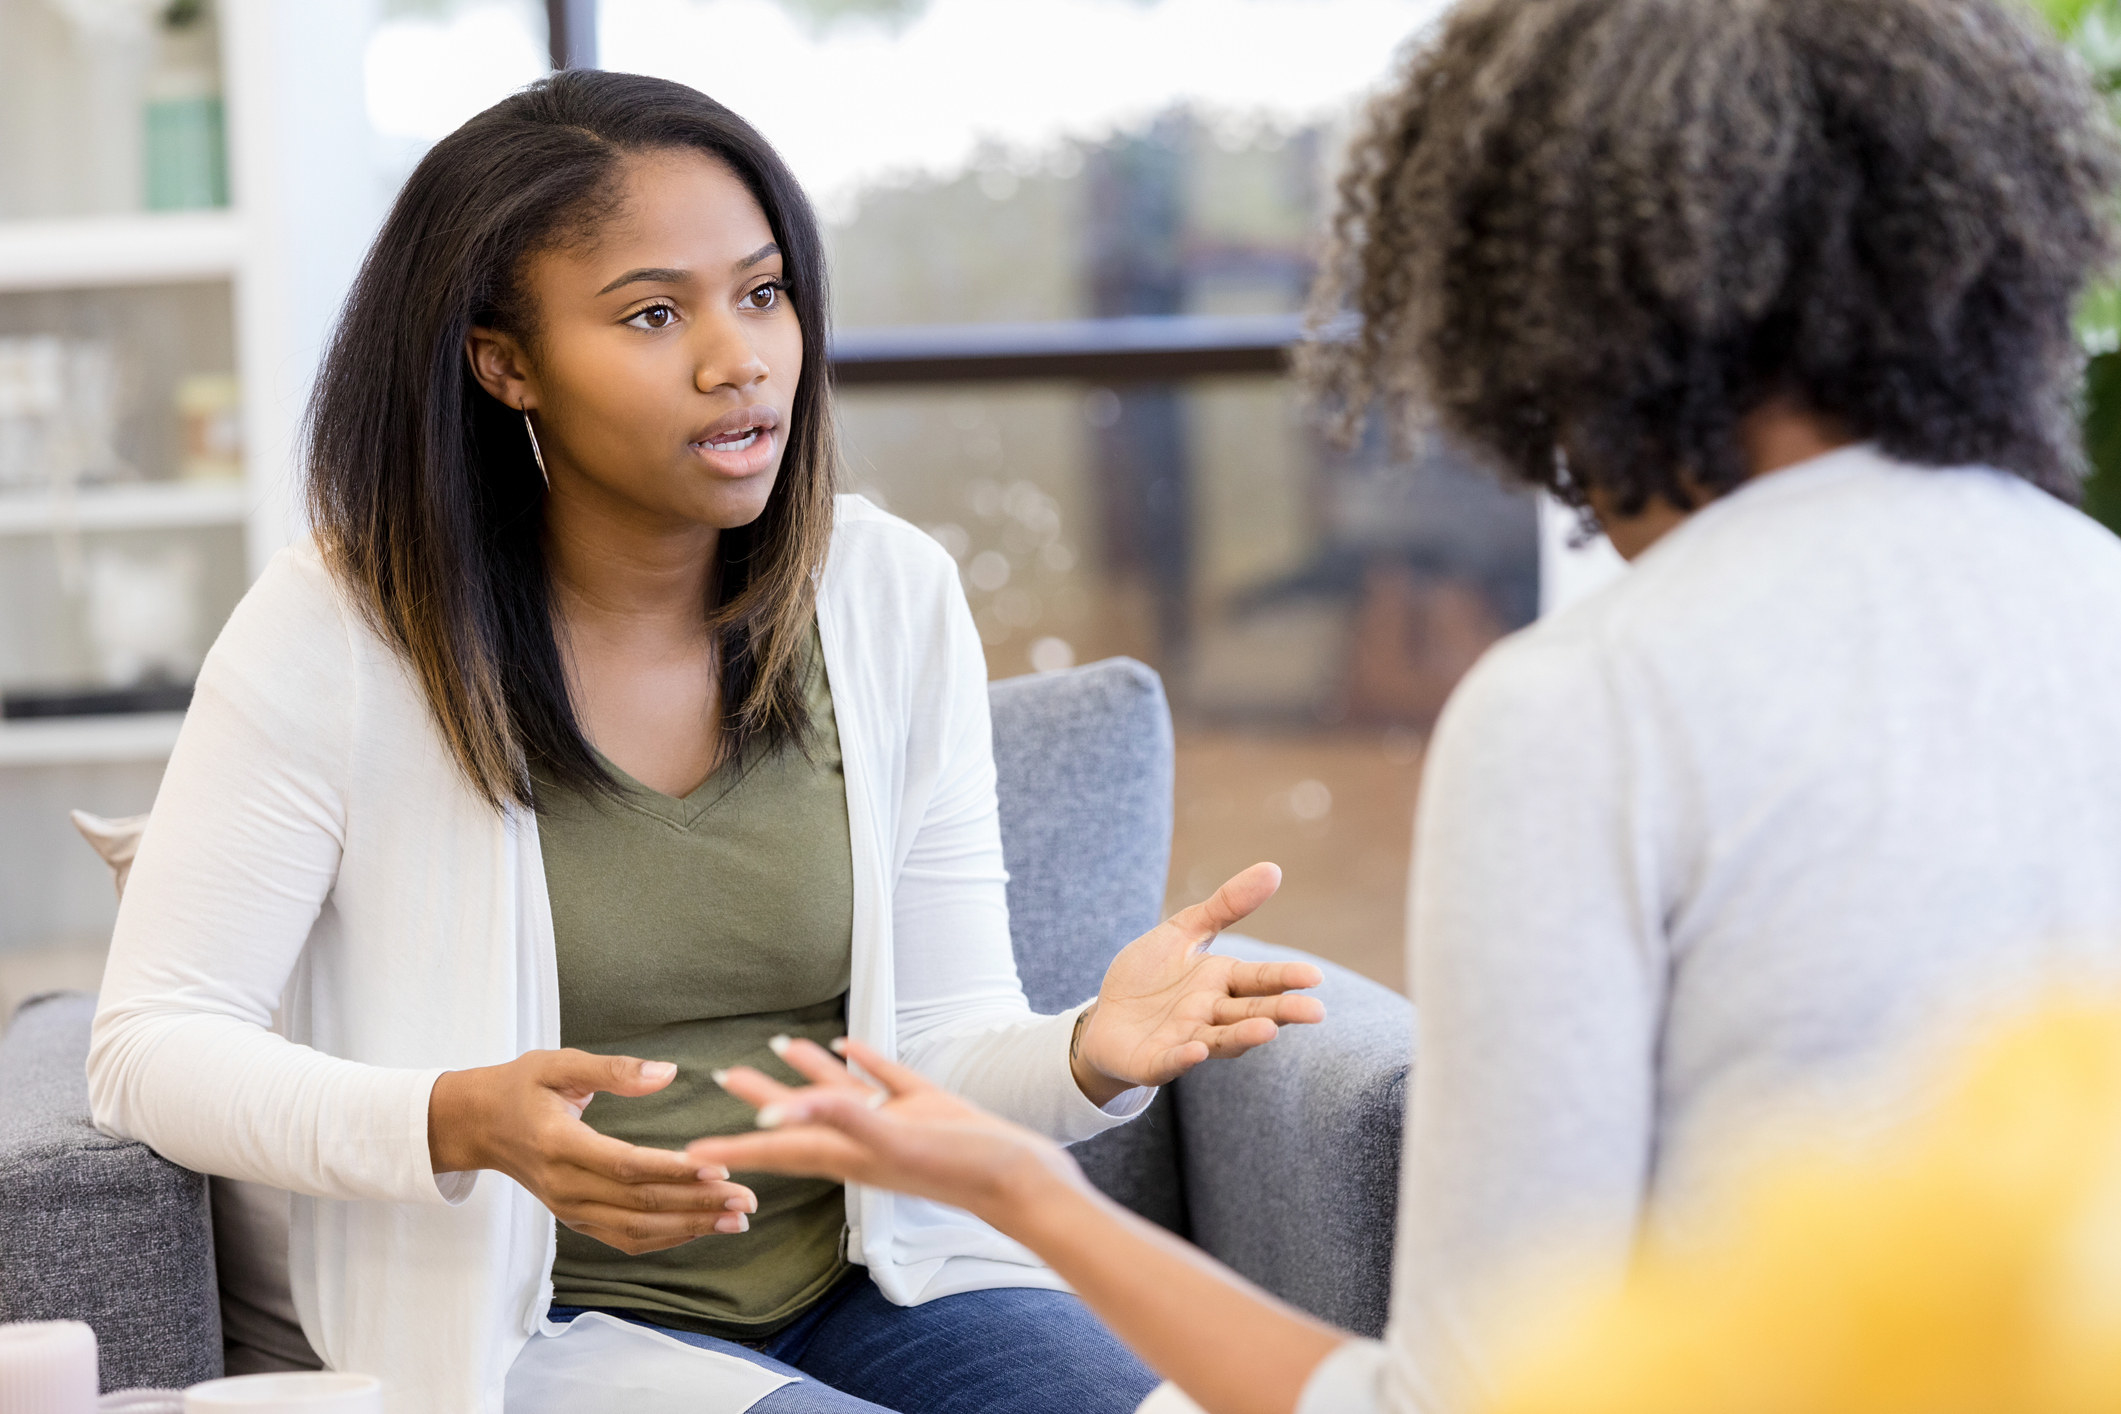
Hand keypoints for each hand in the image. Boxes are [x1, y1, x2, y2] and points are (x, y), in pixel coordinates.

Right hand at [428, 1049, 757, 1254]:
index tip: (718, 1167)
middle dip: (697, 1204)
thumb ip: (613, 1069)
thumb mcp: (559, 1064)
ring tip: (736, 1220)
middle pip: (638, 1203)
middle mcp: (564, 1185)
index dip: (673, 1170)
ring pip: (636, 1229)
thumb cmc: (520, 1087)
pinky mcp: (575, 1219)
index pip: (624, 1165)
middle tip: (746, 1200)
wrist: (478, 1124)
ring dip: (689, 1228)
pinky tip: (701, 1228)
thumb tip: (668, 1072)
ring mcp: (569, 1209)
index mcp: (559, 1145)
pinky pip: (624, 1238)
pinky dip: (666, 1237)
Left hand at [694, 1036, 1082, 1229]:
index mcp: (847, 1153)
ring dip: (808, 1070)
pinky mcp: (924, 1106)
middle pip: (798, 1116)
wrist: (1021, 1179)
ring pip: (839, 1092)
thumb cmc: (961, 1166)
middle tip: (722, 1076)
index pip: (777, 1146)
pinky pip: (882, 1079)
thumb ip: (839, 1119)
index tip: (693, 1152)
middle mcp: (862, 1139)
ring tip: (780, 1044)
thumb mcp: (895, 1138)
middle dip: (759, 1098)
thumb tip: (782, 1110)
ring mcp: (893, 1122)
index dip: (734, 1146)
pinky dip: (862, 1061)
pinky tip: (849, 1043)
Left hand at [1071, 862, 1324, 1103]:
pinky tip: (1198, 1050)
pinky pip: (1172, 1061)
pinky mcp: (1155, 1061)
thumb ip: (1225, 905)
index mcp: (1222, 982)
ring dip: (1244, 1036)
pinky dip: (1185, 1057)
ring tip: (1268, 1029)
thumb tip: (1274, 868)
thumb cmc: (1150, 975)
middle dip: (1282, 1012)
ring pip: (1222, 1039)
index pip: (1260, 979)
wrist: (1105, 1019)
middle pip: (1252, 1012)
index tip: (1314, 976)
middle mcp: (1211, 1014)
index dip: (1285, 978)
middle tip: (1316, 1011)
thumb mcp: (1185, 931)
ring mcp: (1186, 1040)